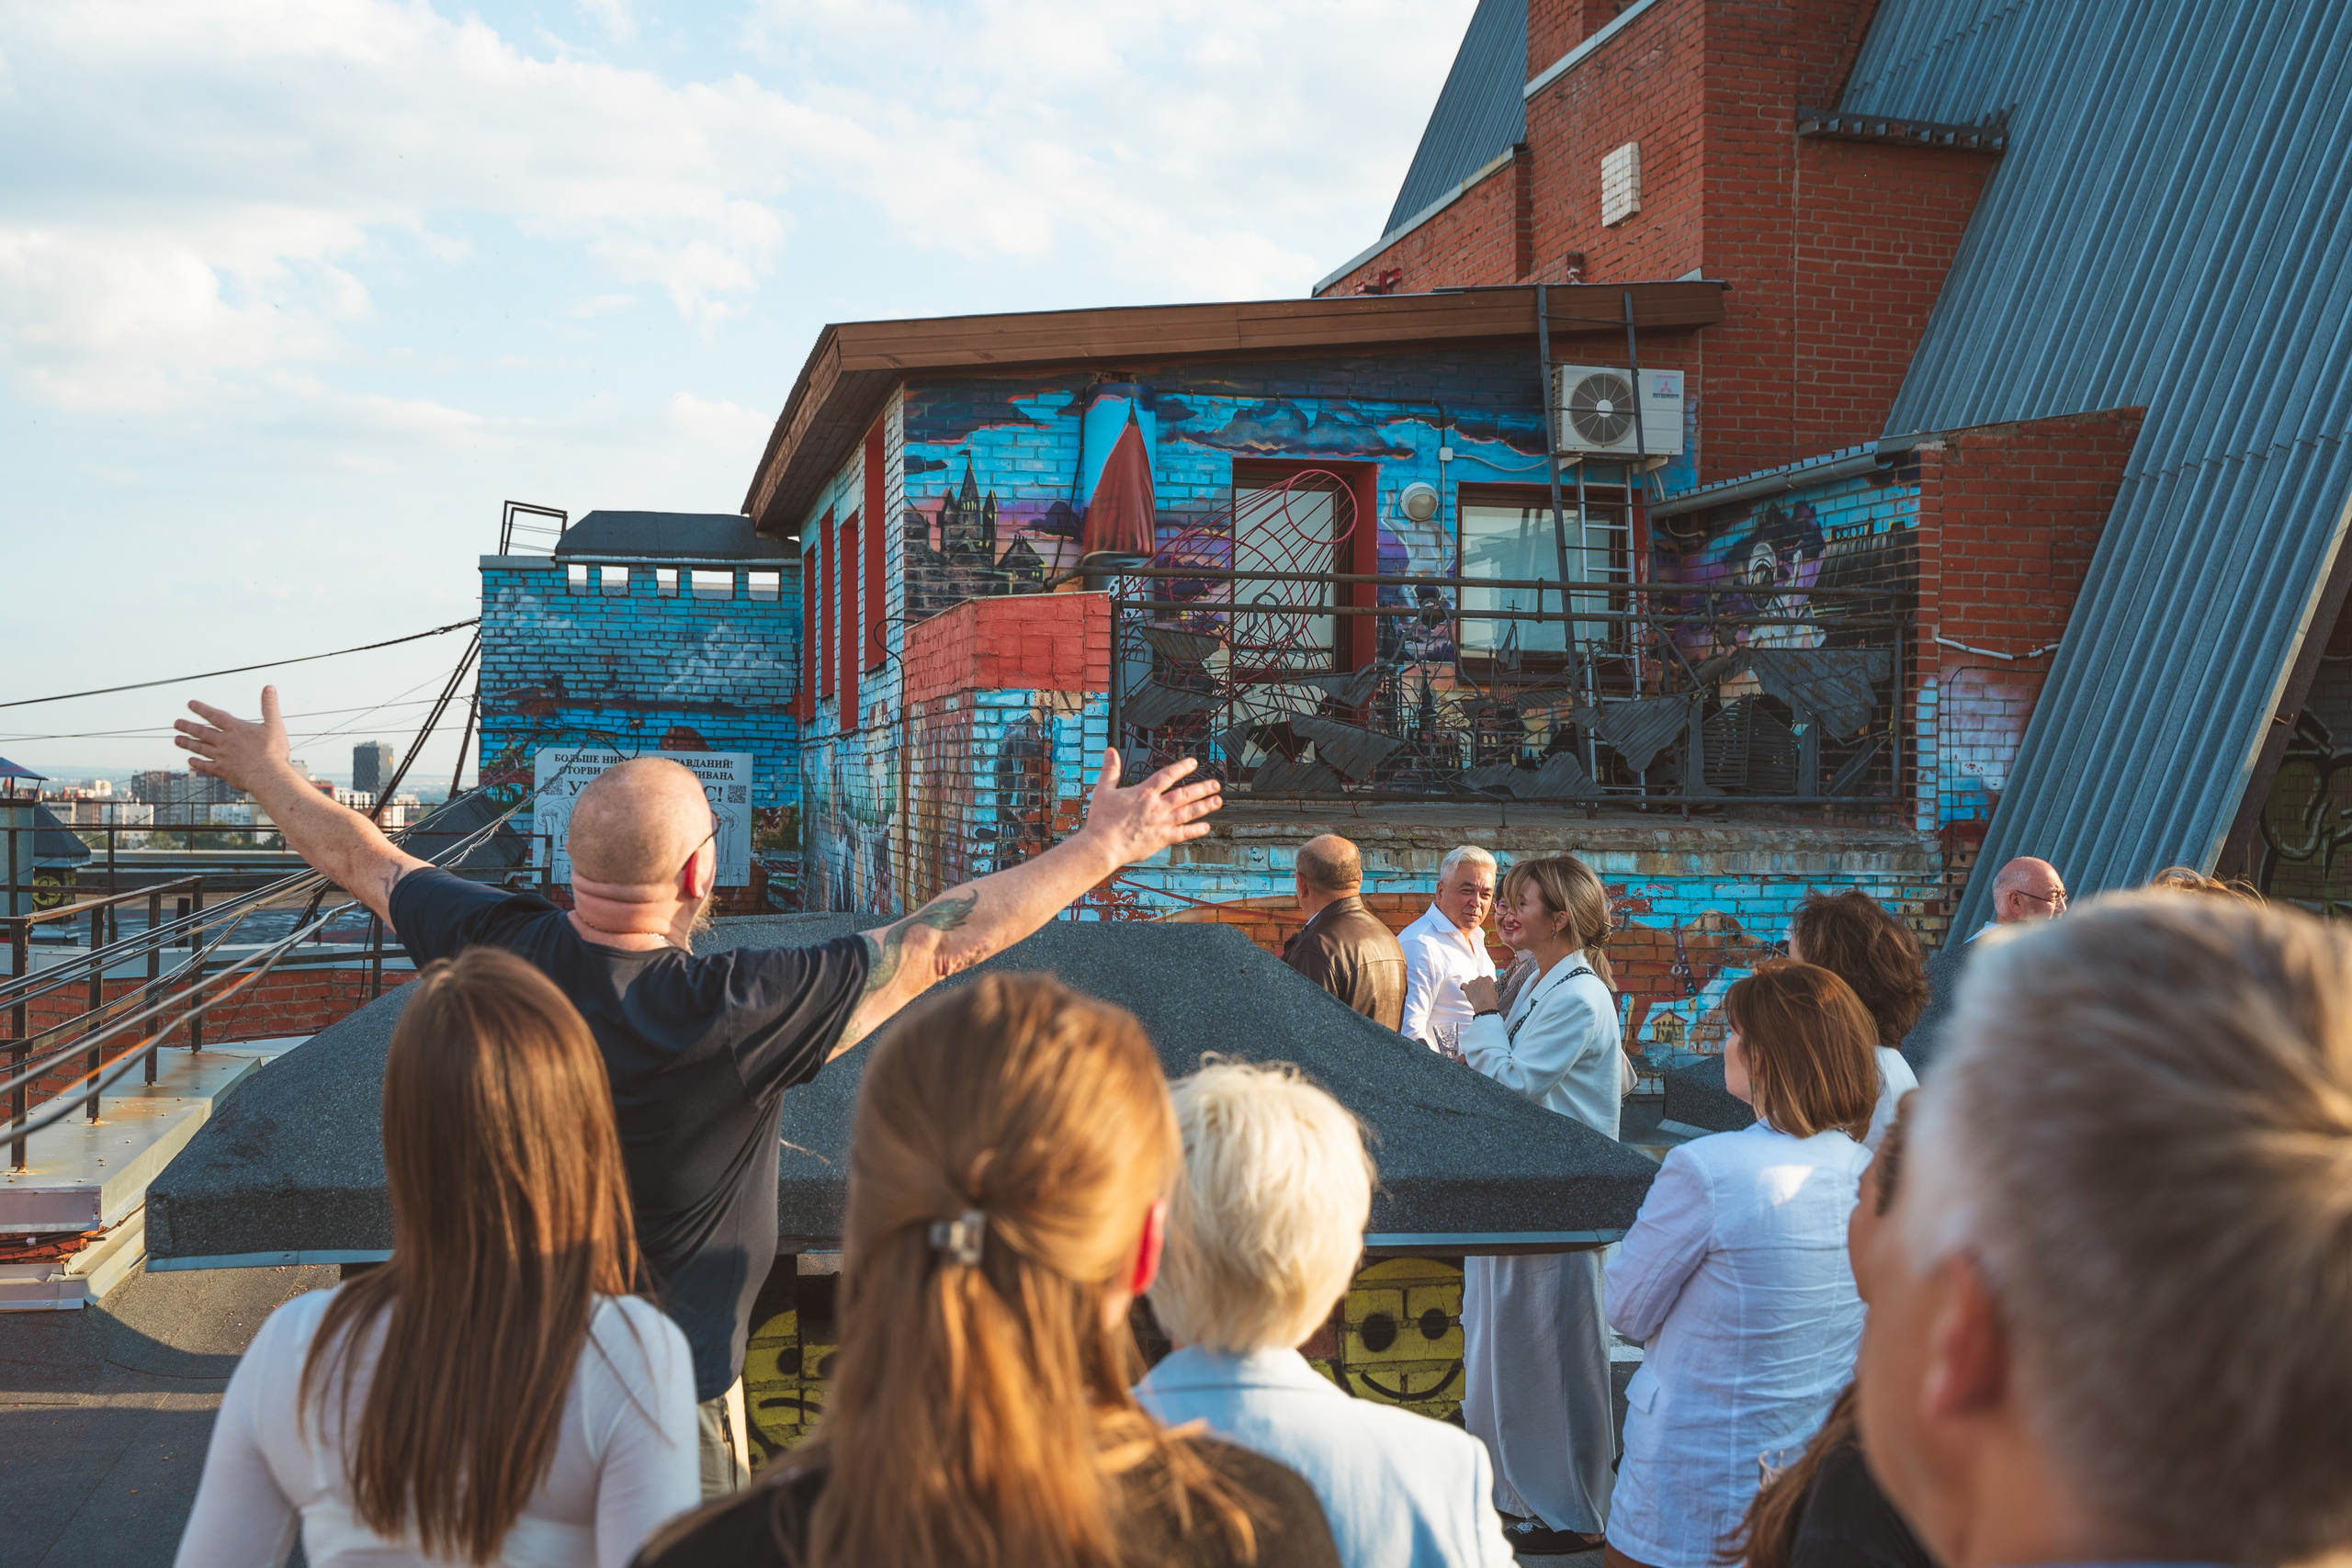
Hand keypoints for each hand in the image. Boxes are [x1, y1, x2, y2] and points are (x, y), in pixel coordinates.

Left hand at [174, 685, 292, 794]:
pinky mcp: (223, 771)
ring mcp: (222, 756)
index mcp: (236, 729)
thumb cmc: (273, 751)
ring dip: (188, 743)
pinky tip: (190, 761)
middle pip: (202, 732)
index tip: (190, 704)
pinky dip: (197, 764)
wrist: (268, 776)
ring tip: (177, 740)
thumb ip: (269, 706)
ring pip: (200, 748)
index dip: (202, 709)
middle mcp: (225, 741)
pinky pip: (206, 766)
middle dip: (188, 726)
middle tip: (176, 723)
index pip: (215, 715)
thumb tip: (269, 688)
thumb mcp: (274, 725)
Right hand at [1077, 748, 1221, 866]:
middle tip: (1215, 784)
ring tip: (1217, 801)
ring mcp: (1162, 823)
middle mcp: (1157, 807)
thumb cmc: (1102, 820)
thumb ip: (1110, 770)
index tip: (1193, 763)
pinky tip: (1206, 827)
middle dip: (1203, 788)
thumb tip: (1111, 751)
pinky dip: (1196, 830)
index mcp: (1144, 793)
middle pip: (1186, 794)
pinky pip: (1184, 833)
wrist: (1103, 846)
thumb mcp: (1103, 790)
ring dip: (1205, 806)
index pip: (1168, 775)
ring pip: (1189, 812)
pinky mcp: (1162, 839)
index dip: (1182, 767)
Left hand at [1462, 975, 1499, 1014]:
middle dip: (1480, 984)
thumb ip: (1491, 990)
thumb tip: (1490, 993)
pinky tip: (1463, 989)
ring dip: (1472, 986)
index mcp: (1488, 979)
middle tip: (1481, 991)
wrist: (1484, 1005)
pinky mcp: (1467, 988)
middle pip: (1479, 979)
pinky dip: (1463, 987)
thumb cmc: (1491, 1000)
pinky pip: (1463, 985)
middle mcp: (1480, 979)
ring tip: (1473, 992)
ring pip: (1471, 982)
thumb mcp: (1495, 994)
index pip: (1487, 978)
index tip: (1487, 987)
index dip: (1487, 983)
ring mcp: (1473, 983)